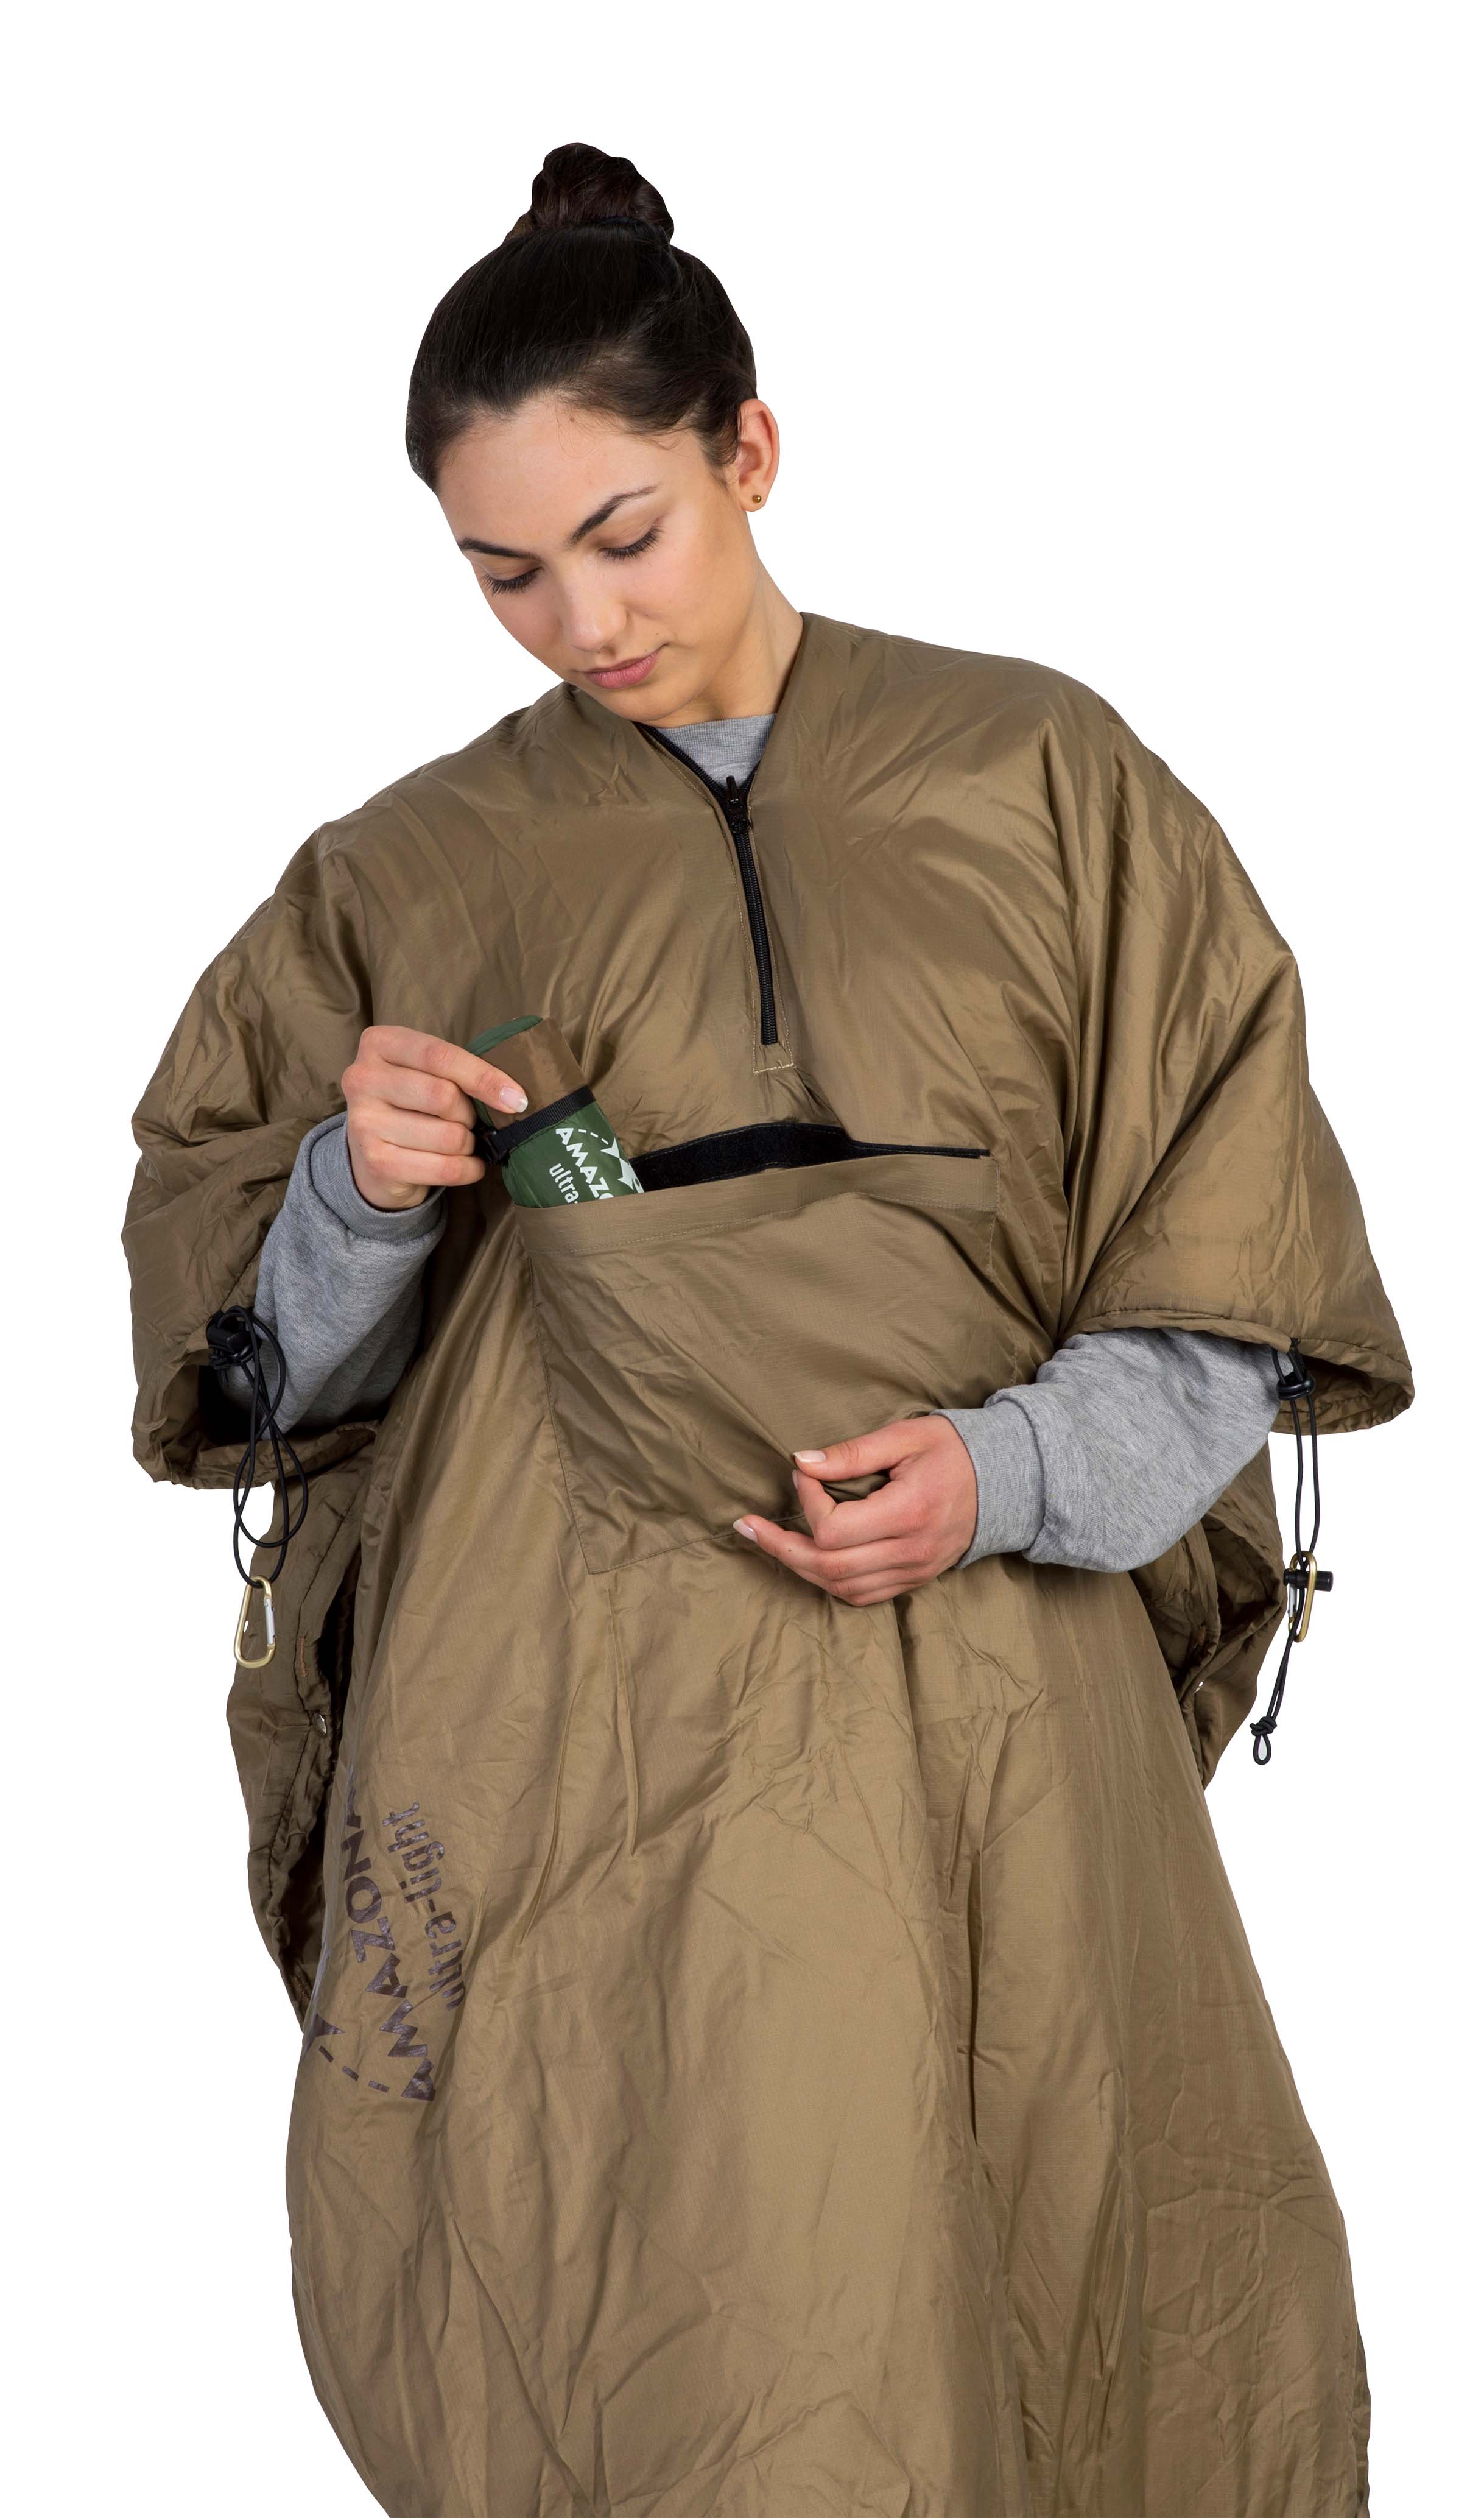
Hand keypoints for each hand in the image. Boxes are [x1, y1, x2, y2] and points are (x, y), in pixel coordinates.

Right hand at [340, 1024, 529, 1211]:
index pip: (440, 1056)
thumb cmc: (411, 1103)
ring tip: (459, 1143)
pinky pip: (444, 1168)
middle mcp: (362, 1079)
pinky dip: (467, 1169)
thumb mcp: (425, 1073)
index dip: (484, 1077)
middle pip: (444, 1096)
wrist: (373, 1154)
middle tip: (468, 1121)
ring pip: (448, 1136)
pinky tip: (465, 1165)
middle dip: (469, 1114)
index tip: (517, 1098)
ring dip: (468, 1144)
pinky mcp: (376, 1162)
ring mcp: (364, 1122)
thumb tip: (513, 1096)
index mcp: (379, 1044)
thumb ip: (457, 1071)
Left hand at [733, 1414, 978, 1603]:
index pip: (835, 1528)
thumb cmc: (954, 1451)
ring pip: (841, 1588)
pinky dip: (828, 1580)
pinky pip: (861, 1595)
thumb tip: (801, 1463)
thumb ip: (853, 1452)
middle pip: (830, 1566)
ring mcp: (914, 1571)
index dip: (807, 1501)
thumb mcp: (906, 1437)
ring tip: (769, 1541)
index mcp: (910, 1512)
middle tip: (748, 1524)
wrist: (1006, 1481)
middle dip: (781, 1546)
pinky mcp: (914, 1579)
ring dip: (799, 1567)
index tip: (802, 1471)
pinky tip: (807, 1559)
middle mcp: (912, 1551)